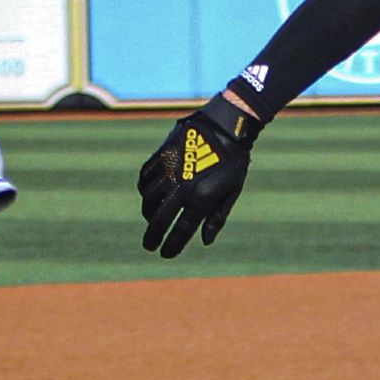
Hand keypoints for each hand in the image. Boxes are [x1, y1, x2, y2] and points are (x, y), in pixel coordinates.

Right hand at [138, 94, 261, 256]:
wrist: (225, 125)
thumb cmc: (234, 161)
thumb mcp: (232, 191)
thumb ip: (217, 217)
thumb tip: (205, 241)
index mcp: (202, 198)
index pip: (182, 230)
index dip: (172, 245)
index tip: (166, 254)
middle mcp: (182, 186)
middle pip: (159, 219)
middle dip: (153, 236)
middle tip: (149, 246)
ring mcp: (168, 170)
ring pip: (148, 199)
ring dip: (148, 214)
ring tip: (152, 221)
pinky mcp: (160, 156)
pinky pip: (145, 179)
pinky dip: (145, 191)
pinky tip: (149, 197)